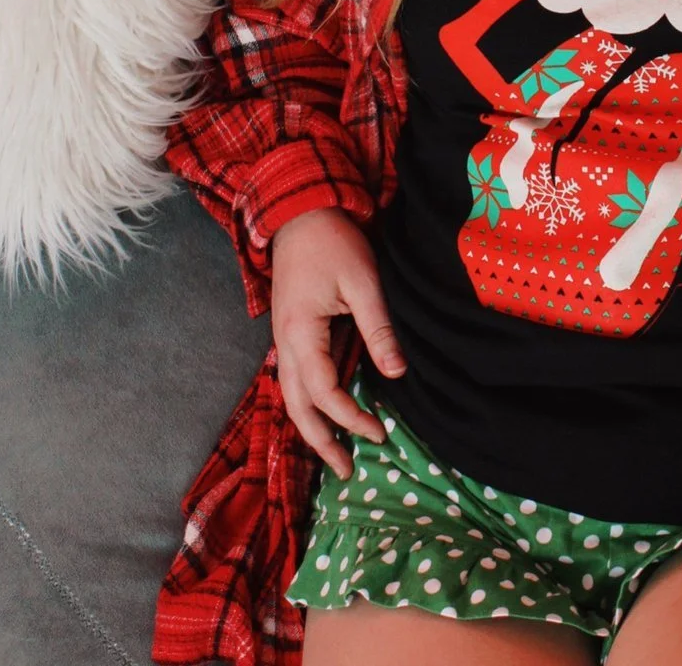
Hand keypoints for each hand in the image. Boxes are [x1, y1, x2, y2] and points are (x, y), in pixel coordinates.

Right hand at [270, 207, 405, 478]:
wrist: (299, 210)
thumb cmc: (333, 242)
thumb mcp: (362, 281)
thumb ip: (378, 328)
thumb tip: (397, 374)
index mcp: (300, 334)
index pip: (324, 392)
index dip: (351, 418)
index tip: (380, 433)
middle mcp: (284, 343)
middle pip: (297, 405)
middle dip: (321, 441)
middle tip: (348, 471)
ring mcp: (283, 337)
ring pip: (291, 395)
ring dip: (312, 425)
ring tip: (335, 452)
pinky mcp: (291, 330)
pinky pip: (294, 378)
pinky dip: (308, 402)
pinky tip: (325, 412)